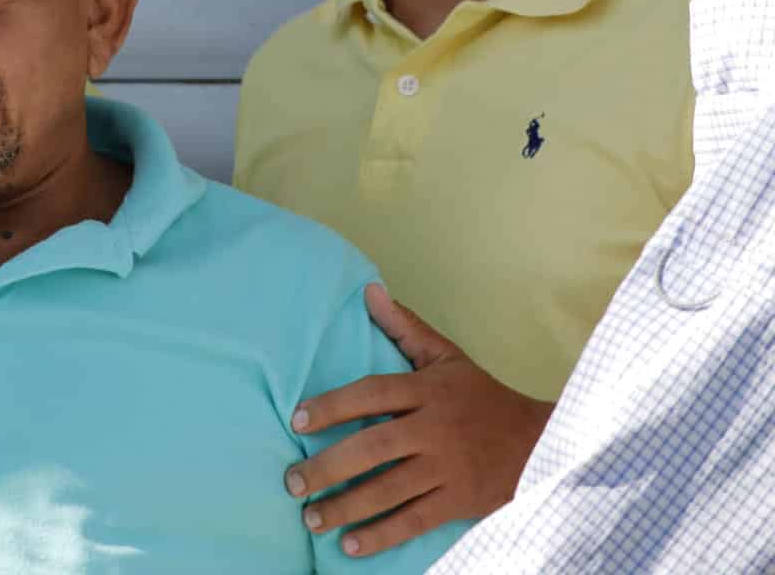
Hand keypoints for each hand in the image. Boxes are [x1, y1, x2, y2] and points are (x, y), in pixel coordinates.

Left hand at [284, 284, 551, 557]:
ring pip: (389, 489)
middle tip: (292, 480)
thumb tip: (369, 291)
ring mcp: (448, 468)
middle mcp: (435, 429)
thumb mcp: (448, 358)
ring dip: (346, 506)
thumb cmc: (484, 398)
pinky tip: (350, 544)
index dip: (332, 406)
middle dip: (328, 467)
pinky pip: (415, 520)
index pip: (372, 394)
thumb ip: (406, 328)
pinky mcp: (460, 501)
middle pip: (373, 447)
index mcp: (428, 391)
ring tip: (310, 517)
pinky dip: (382, 534)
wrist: (545, 444)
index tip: (297, 420)